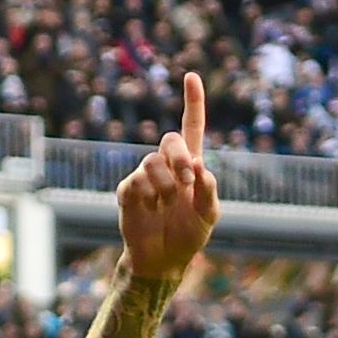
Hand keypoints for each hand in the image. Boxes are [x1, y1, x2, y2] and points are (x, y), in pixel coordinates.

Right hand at [115, 73, 216, 286]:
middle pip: (170, 140)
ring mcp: (145, 176)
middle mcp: (167, 166)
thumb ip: (209, 190)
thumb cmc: (188, 235)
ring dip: (166, 185)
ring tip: (167, 204)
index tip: (192, 76)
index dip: (193, 102)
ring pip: (152, 162)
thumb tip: (199, 165)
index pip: (191, 127)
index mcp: (190, 166)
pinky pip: (136, 182)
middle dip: (180, 158)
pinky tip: (150, 208)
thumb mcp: (208, 215)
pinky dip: (148, 195)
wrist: (163, 260)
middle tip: (187, 180)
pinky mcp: (128, 191)